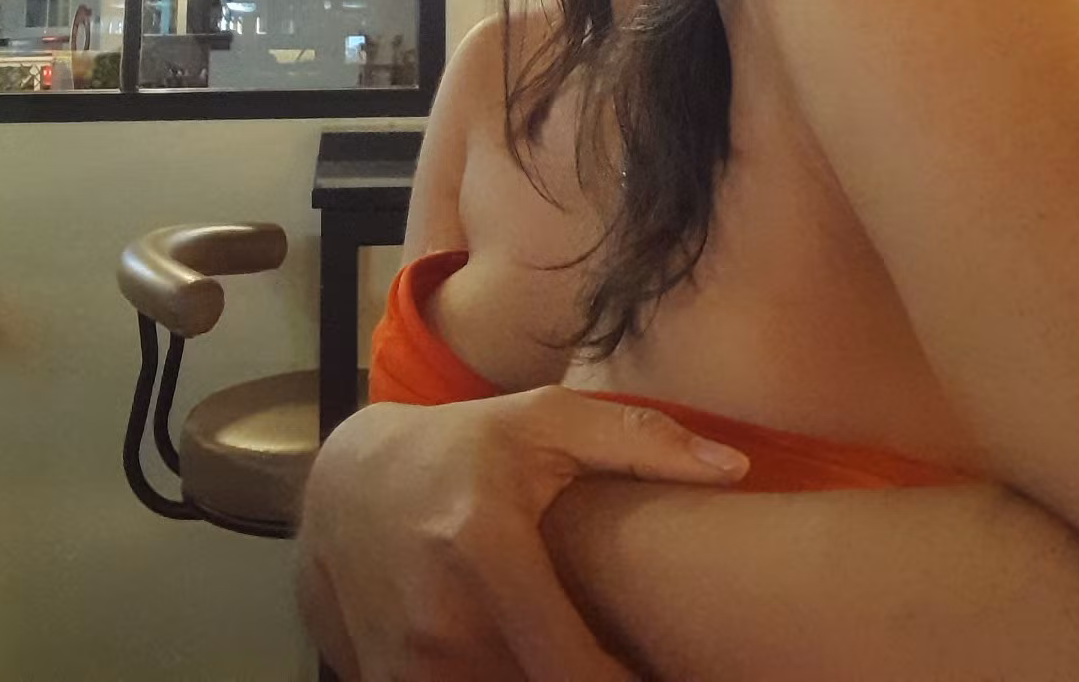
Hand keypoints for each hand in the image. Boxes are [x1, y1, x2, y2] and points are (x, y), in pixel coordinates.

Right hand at [295, 386, 750, 681]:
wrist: (343, 484)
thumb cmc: (461, 449)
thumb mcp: (543, 422)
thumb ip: (640, 441)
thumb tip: (735, 467)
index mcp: (487, 552)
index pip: (580, 676)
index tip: (672, 674)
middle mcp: (440, 624)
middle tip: (630, 657)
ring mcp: (405, 670)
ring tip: (580, 653)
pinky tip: (530, 661)